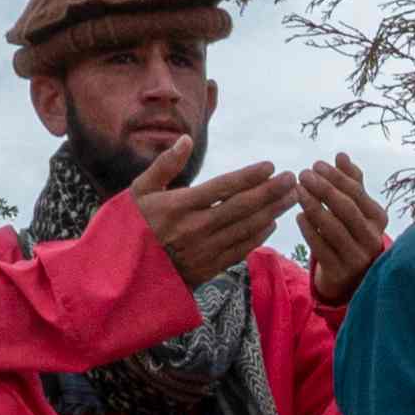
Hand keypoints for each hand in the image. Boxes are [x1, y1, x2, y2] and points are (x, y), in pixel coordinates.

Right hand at [119, 133, 293, 289]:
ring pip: (246, 229)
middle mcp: (195, 229)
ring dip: (272, 212)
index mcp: (178, 206)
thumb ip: (164, 165)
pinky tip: (271, 223)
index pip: (222, 188)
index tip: (270, 166)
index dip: (249, 177)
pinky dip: (258, 236)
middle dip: (271, 192)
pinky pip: (239, 250)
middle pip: (242, 208)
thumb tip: (186, 139)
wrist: (122, 275)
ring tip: (291, 198)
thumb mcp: (138, 191)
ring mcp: (203, 251)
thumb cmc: (130, 227)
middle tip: (293, 179)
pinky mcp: (207, 269)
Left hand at [296, 154, 389, 311]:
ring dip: (313, 207)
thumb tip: (341, 155)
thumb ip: (351, 182)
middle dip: (323, 188)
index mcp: (378, 218)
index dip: (336, 177)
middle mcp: (372, 238)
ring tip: (298, 191)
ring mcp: (357, 257)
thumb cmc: (351, 232)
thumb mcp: (356, 208)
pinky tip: (298, 216)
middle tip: (303, 174)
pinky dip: (309, 230)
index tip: (316, 164)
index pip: (356, 193)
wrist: (350, 275)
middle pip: (346, 208)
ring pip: (333, 228)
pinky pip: (321, 248)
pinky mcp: (340, 272)